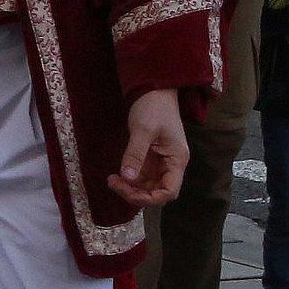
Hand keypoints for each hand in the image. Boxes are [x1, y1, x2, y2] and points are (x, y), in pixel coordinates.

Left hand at [109, 88, 187, 207]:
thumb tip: (127, 177)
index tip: (131, 193)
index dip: (152, 198)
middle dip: (137, 193)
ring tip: (112, 181)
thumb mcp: (143, 130)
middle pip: (157, 191)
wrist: (154, 91)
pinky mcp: (150, 159)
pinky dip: (129, 180)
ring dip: (131, 189)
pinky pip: (141, 177)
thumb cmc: (153, 107)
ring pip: (148, 186)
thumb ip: (135, 154)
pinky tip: (116, 176)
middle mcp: (171, 165)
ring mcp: (160, 163)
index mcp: (177, 159)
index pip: (170, 190)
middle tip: (115, 184)